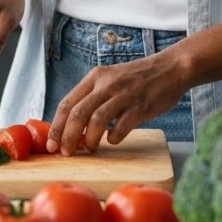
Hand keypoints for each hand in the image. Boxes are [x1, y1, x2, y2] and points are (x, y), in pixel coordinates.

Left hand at [46, 51, 187, 154]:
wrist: (170, 68)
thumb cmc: (137, 79)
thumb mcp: (109, 80)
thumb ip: (93, 97)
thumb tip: (72, 125)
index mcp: (94, 77)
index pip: (66, 103)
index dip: (56, 126)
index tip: (52, 145)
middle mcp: (106, 84)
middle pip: (77, 114)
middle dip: (67, 137)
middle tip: (66, 153)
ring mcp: (123, 95)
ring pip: (96, 120)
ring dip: (89, 140)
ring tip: (90, 149)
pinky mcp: (140, 106)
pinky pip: (121, 127)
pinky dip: (114, 138)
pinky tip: (113, 140)